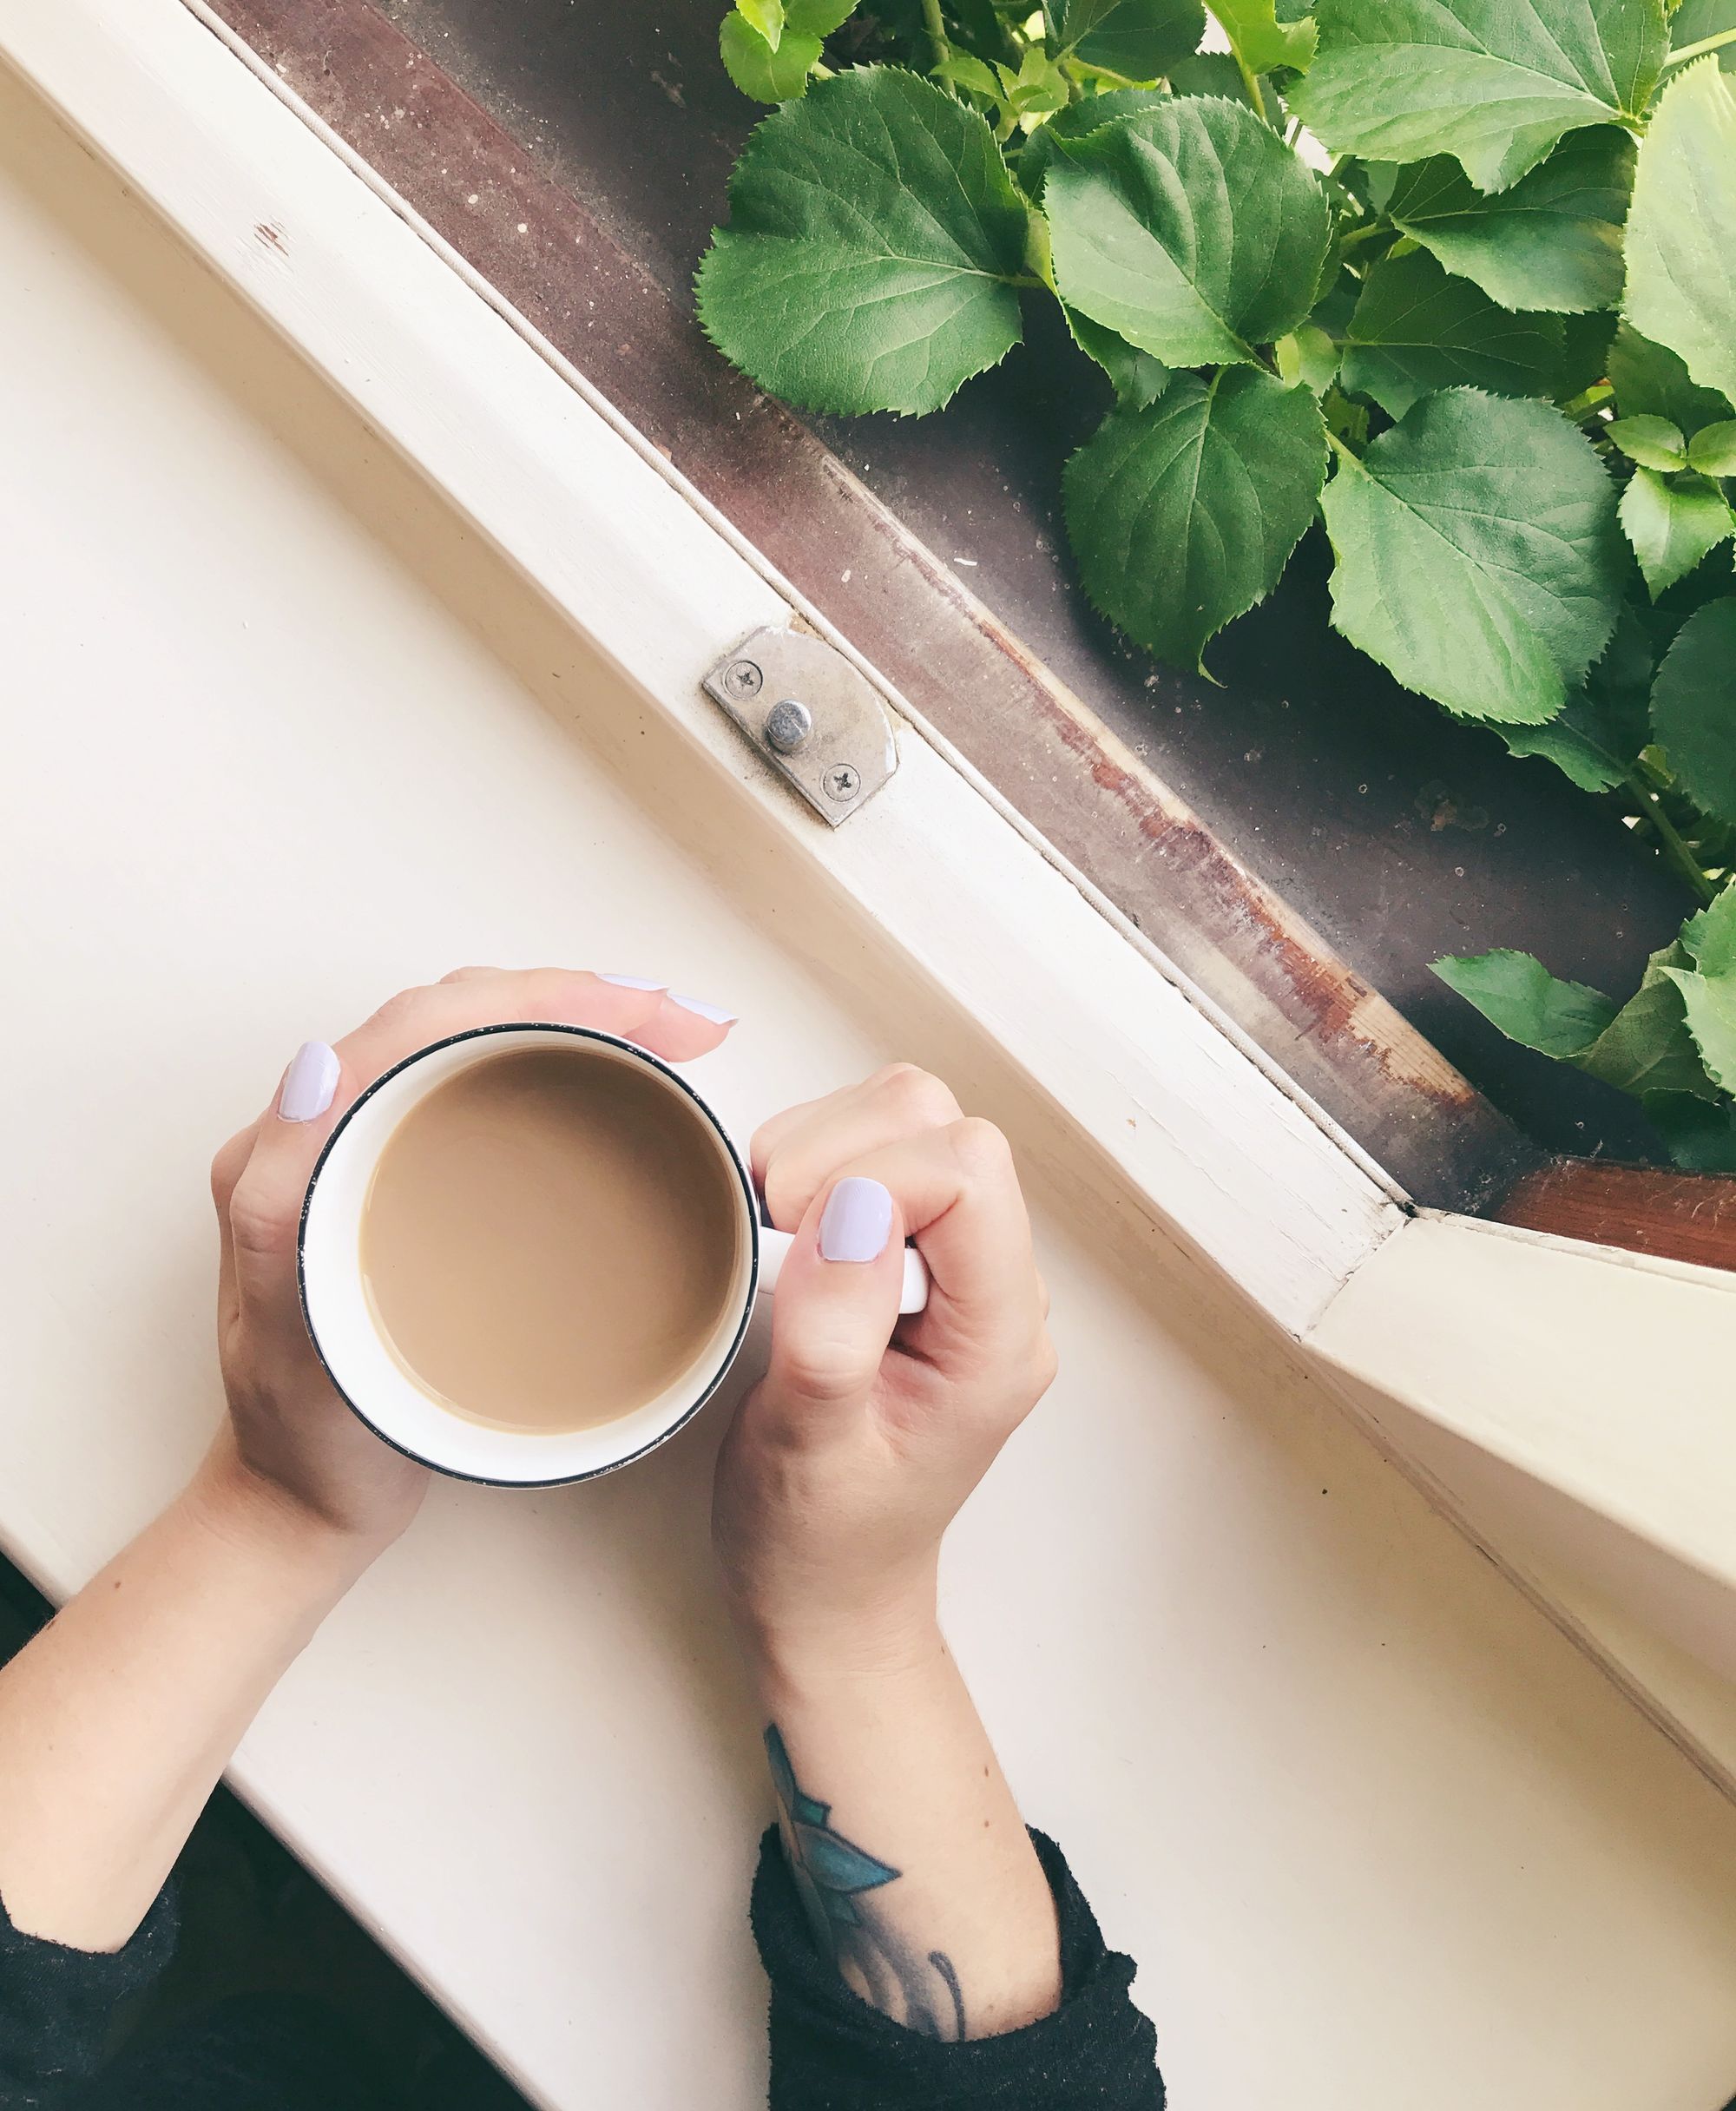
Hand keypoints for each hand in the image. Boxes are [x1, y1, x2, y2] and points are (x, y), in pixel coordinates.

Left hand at [206, 968, 736, 1550]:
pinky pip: (495, 1091)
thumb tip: (318, 1065)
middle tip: (683, 1021)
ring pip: (488, 1043)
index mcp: (299, 1139)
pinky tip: (622, 1081)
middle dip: (584, 994)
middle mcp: (336, 1126)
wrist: (305, 1499)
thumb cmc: (301, 1426)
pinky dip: (568, 1065)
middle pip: (469, 1013)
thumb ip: (279, 1200)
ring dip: (583, 1020)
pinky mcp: (417, 1183)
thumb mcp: (279, 1325)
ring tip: (670, 1033)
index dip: (542, 994)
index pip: (428, 1018)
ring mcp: (380, 1152)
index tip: (641, 1009)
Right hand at [712, 1065, 1055, 1669]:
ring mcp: (962, 1265)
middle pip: (941, 1124)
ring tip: (784, 1243)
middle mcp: (998, 1289)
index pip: (967, 1171)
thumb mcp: (805, 1451)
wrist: (829, 1592)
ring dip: (822, 1153)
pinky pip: (877, 1145)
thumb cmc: (819, 1543)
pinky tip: (793, 1237)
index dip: (870, 1180)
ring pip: (909, 1116)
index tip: (800, 1245)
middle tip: (781, 1242)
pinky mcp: (920, 1249)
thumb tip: (859, 1205)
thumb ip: (834, 1332)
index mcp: (996, 1340)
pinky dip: (817, 1162)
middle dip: (836, 1155)